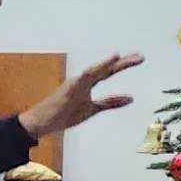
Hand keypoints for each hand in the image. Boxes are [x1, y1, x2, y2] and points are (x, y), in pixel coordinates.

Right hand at [24, 53, 140, 141]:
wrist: (40, 123)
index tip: (138, 59)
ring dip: (107, 64)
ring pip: (94, 71)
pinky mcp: (69, 89)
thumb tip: (130, 98)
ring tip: (120, 56)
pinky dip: (93, 70)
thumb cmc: (62, 115)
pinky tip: (99, 67)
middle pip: (104, 69)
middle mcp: (82, 80)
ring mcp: (75, 83)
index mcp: (87, 84)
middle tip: (140, 57)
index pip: (108, 72)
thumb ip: (110, 103)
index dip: (123, 65)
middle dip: (122, 63)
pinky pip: (83, 78)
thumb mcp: (92, 109)